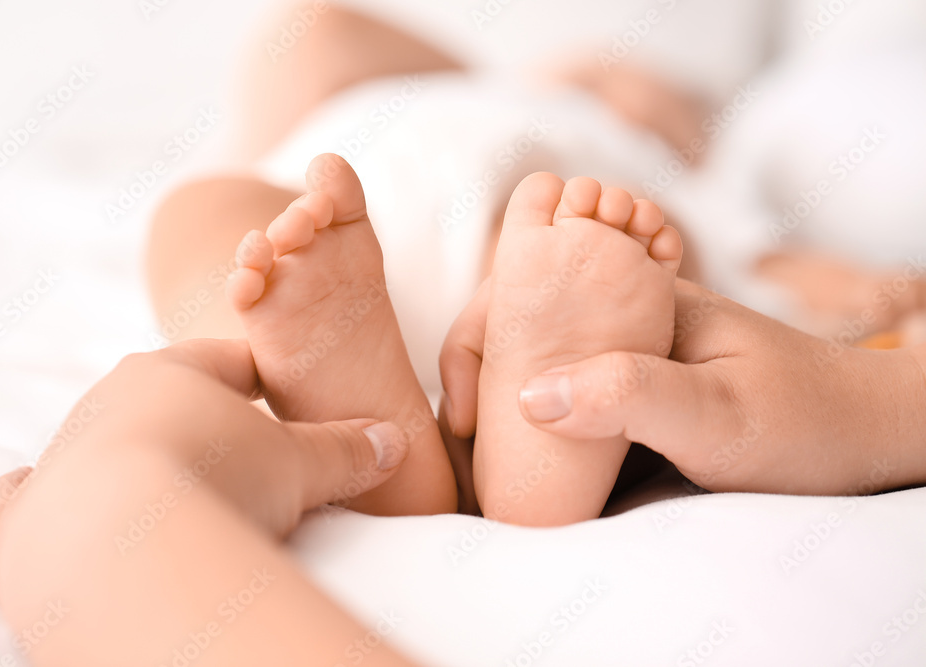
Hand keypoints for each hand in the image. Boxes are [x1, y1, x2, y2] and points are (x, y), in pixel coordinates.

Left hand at [0, 338, 420, 666]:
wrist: (123, 533)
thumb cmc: (219, 476)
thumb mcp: (298, 462)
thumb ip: (345, 450)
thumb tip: (394, 442)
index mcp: (176, 371)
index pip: (228, 361)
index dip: (262, 379)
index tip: (282, 396)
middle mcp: (112, 398)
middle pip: (165, 397)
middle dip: (202, 420)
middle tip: (239, 457)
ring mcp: (66, 450)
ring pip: (102, 438)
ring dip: (136, 456)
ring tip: (176, 493)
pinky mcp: (32, 507)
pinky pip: (24, 495)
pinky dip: (41, 499)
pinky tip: (68, 511)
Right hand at [442, 279, 925, 496]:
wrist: (865, 433)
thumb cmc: (805, 419)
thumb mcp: (720, 414)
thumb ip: (631, 395)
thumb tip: (529, 395)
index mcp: (634, 298)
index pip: (523, 290)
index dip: (475, 342)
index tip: (464, 417)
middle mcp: (625, 312)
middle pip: (522, 316)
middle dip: (478, 365)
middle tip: (464, 434)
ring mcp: (631, 344)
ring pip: (542, 351)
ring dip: (502, 390)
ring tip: (482, 448)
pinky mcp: (640, 380)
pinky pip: (571, 384)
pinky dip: (539, 411)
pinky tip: (531, 451)